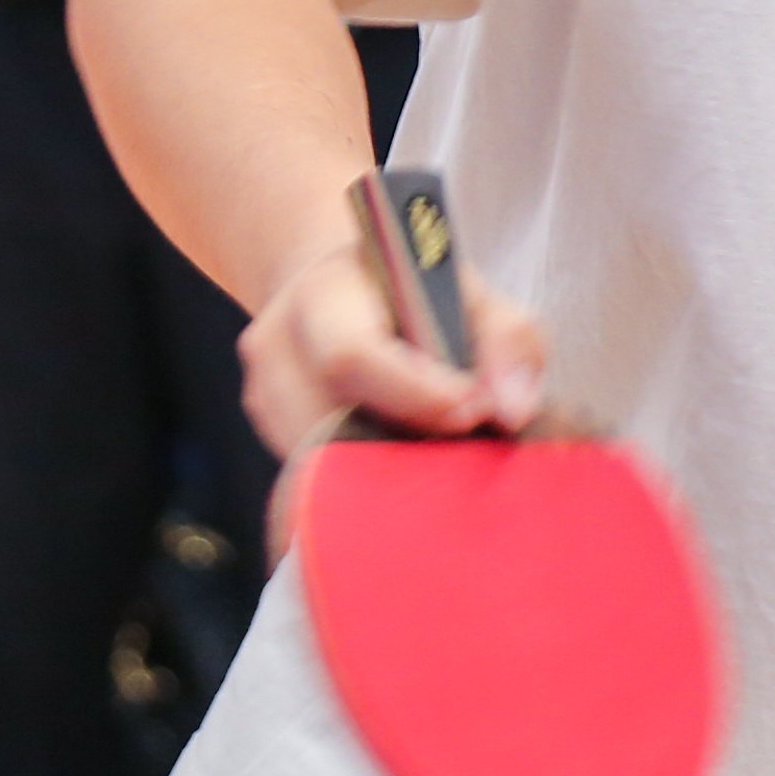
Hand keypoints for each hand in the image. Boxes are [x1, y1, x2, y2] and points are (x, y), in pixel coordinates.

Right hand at [238, 224, 543, 498]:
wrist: (340, 290)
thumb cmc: (417, 298)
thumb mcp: (476, 297)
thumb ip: (508, 341)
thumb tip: (511, 412)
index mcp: (324, 294)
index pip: (351, 354)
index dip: (414, 395)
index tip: (473, 414)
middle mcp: (277, 344)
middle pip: (327, 422)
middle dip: (400, 451)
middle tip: (455, 456)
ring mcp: (263, 394)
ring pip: (317, 464)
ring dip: (379, 477)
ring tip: (428, 464)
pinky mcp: (267, 433)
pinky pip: (310, 480)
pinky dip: (358, 486)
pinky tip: (396, 469)